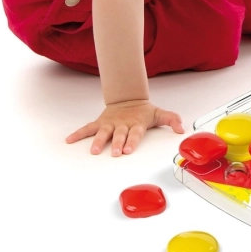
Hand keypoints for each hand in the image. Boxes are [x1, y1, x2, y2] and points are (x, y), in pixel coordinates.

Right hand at [65, 99, 183, 155]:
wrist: (128, 98)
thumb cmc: (143, 111)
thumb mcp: (159, 114)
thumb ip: (172, 119)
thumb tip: (181, 129)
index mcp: (136, 124)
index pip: (135, 133)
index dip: (132, 141)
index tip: (128, 150)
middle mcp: (122, 124)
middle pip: (119, 135)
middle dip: (117, 143)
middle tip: (115, 153)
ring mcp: (110, 124)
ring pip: (103, 132)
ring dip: (99, 141)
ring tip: (94, 151)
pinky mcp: (101, 123)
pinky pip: (88, 128)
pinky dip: (78, 133)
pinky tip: (69, 140)